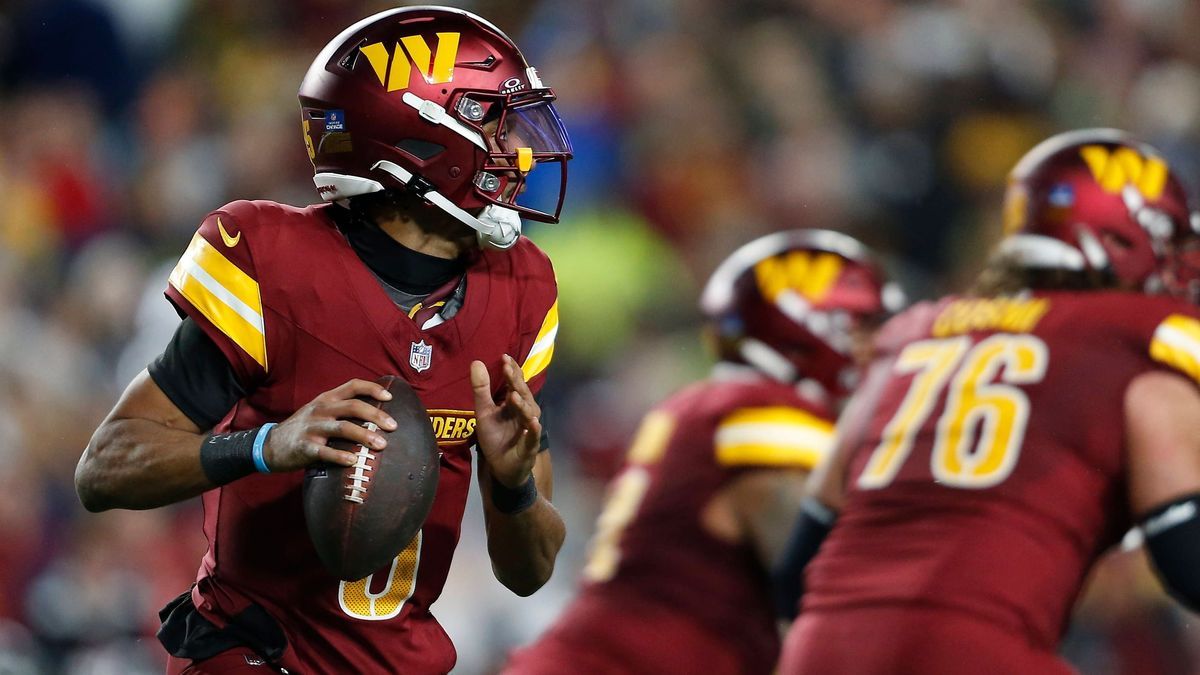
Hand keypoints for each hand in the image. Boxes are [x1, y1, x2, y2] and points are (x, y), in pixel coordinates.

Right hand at [263, 379, 397, 471]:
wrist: (269, 445)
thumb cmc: (303, 429)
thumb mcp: (319, 411)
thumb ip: (341, 409)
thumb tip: (375, 413)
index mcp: (326, 398)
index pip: (353, 386)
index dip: (373, 388)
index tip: (390, 397)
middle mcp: (320, 409)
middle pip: (353, 406)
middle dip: (376, 415)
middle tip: (393, 426)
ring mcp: (312, 428)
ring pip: (343, 428)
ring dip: (365, 436)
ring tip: (381, 445)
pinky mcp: (305, 447)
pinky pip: (325, 451)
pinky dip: (340, 456)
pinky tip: (353, 462)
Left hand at [472, 355, 541, 487]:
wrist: (502, 467)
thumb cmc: (495, 437)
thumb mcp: (484, 412)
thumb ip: (481, 389)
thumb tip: (476, 361)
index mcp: (514, 403)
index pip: (515, 383)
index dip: (511, 371)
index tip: (504, 357)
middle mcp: (524, 413)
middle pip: (523, 395)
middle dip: (516, 383)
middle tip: (508, 369)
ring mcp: (528, 429)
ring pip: (529, 414)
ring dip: (523, 405)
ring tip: (514, 396)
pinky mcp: (529, 447)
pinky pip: (533, 437)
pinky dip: (534, 431)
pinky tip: (533, 424)